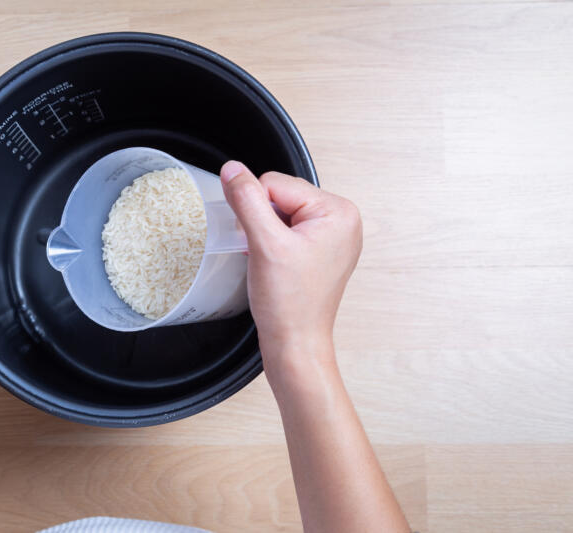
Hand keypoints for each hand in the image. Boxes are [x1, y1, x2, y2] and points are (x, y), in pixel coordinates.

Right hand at [219, 161, 361, 364]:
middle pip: (279, 195)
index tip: (263, 242)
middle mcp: (341, 220)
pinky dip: (271, 243)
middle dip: (262, 222)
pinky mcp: (320, 250)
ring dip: (265, 233)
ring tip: (272, 262)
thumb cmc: (290, 304)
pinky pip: (285, 229)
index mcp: (338, 211)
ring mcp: (331, 236)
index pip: (276, 182)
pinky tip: (274, 265)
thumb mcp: (264, 244)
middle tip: (267, 254)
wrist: (295, 345)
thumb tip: (232, 169)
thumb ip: (247, 200)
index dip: (256, 210)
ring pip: (279, 213)